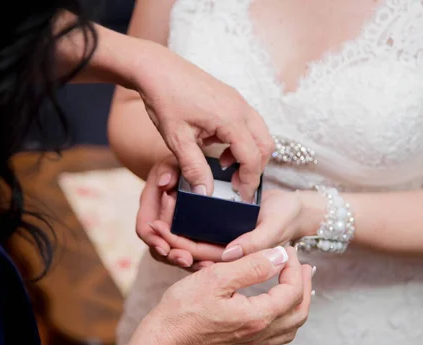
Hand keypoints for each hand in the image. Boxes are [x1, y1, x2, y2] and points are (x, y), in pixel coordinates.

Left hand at [133, 42, 273, 201]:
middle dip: (255, 168)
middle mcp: (240, 108)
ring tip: (225, 165)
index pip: (252, 157)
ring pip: (260, 133)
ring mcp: (238, 101)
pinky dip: (243, 140)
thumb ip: (194, 167)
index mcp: (230, 119)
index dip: (249, 181)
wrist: (156, 69)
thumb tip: (206, 193)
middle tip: (236, 184)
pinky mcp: (232, 98)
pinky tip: (219, 146)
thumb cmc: (164, 100)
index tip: (241, 197)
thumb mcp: (177, 139)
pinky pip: (249, 123)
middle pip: (265, 146)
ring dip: (250, 154)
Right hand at [136, 155, 223, 267]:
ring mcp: (173, 234)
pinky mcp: (189, 238)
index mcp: (149, 208)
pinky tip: (218, 263)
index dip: (154, 240)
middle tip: (189, 261)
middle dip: (175, 257)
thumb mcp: (171, 163)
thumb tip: (164, 183)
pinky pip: (193, 254)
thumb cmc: (176, 165)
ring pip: (178, 255)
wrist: (186, 169)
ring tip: (207, 267)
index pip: (145, 230)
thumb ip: (167, 171)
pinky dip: (203, 260)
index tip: (164, 247)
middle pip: (162, 249)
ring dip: (191, 263)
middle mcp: (159, 225)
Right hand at [136, 246, 311, 344]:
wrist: (161, 342)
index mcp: (257, 317)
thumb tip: (279, 256)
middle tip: (303, 265)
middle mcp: (259, 334)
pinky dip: (285, 319)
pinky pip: (276, 336)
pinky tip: (276, 307)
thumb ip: (251, 266)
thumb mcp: (216, 278)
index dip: (294, 267)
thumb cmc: (181, 310)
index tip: (287, 250)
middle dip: (304, 285)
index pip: (292, 290)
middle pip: (299, 312)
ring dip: (298, 303)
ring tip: (297, 284)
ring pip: (290, 327)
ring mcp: (251, 344)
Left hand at [144, 189, 306, 265]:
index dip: (178, 245)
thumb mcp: (274, 228)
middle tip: (152, 224)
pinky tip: (170, 202)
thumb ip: (255, 243)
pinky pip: (198, 226)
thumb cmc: (287, 218)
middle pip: (190, 249)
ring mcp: (222, 239)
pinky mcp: (222, 227)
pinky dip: (183, 217)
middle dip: (169, 238)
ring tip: (157, 213)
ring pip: (191, 238)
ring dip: (173, 228)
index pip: (200, 256)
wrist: (294, 208)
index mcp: (232, 258)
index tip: (161, 231)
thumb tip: (228, 255)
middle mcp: (223, 252)